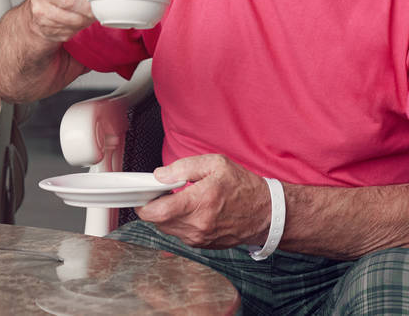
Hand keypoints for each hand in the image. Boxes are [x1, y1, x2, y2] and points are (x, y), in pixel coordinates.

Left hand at [136, 154, 271, 248]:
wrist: (266, 214)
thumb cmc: (243, 187)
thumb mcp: (215, 164)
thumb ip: (184, 167)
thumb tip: (160, 175)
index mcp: (199, 203)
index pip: (156, 212)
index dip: (143, 203)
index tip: (141, 194)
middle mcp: (198, 225)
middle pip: (157, 222)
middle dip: (153, 206)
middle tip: (160, 192)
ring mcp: (200, 238)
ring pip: (166, 229)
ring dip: (165, 215)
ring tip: (177, 199)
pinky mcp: (202, 245)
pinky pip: (179, 234)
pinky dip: (177, 222)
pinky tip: (188, 210)